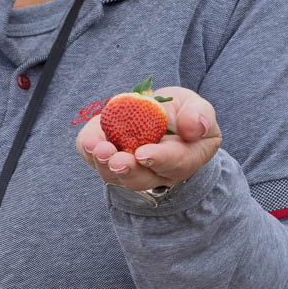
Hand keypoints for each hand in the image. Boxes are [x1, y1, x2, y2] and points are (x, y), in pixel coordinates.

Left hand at [76, 85, 220, 193]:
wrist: (160, 114)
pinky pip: (92, 158)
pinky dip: (87, 149)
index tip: (144, 154)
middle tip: (117, 160)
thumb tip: (193, 127)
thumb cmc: (184, 114)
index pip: (174, 164)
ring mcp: (129, 167)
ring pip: (114, 176)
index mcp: (185, 159)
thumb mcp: (198, 108)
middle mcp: (155, 172)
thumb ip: (200, 116)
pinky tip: (88, 141)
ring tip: (99, 149)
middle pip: (141, 179)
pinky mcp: (107, 156)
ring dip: (105, 165)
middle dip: (127, 170)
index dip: (159, 159)